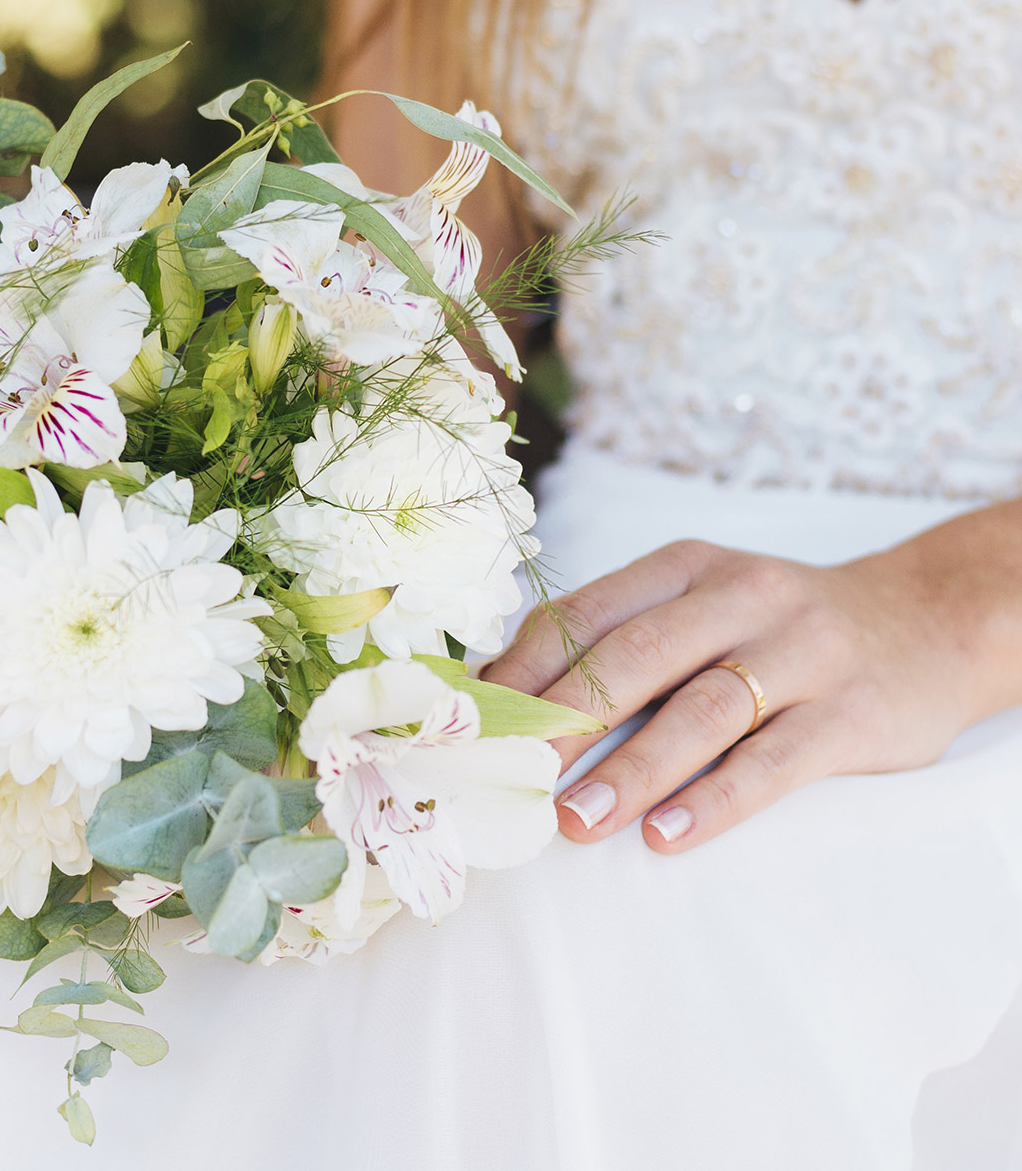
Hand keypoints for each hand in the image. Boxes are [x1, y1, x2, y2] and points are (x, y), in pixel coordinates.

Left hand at [483, 506, 1021, 852]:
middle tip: (509, 776)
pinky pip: (773, 762)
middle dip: (563, 721)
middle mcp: (740, 596)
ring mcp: (800, 651)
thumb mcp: (701, 603)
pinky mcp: (850, 713)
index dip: (524, 670)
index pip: (586, 613)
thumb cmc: (776, 628)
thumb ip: (620, 637)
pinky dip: (715, 800)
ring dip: (630, 770)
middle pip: (634, 658)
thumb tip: (502, 694)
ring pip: (700, 710)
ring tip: (575, 821)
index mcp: (685, 566)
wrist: (926, 622)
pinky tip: (665, 835)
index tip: (475, 724)